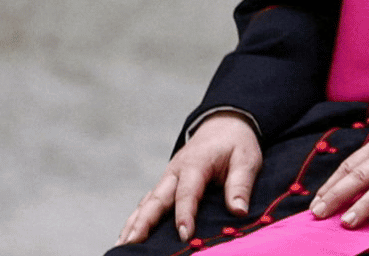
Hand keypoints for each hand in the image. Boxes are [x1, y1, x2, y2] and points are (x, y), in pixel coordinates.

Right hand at [117, 112, 261, 244]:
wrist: (224, 125)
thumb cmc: (235, 143)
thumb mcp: (246, 159)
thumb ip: (241, 184)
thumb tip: (239, 210)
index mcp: (195, 164)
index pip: (187, 193)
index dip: (185, 215)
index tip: (185, 235)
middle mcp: (175, 171)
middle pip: (156, 199)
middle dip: (143, 222)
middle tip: (132, 243)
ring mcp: (167, 178)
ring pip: (147, 202)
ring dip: (134, 223)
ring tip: (122, 244)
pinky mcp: (165, 184)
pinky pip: (148, 202)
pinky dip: (137, 218)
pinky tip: (128, 234)